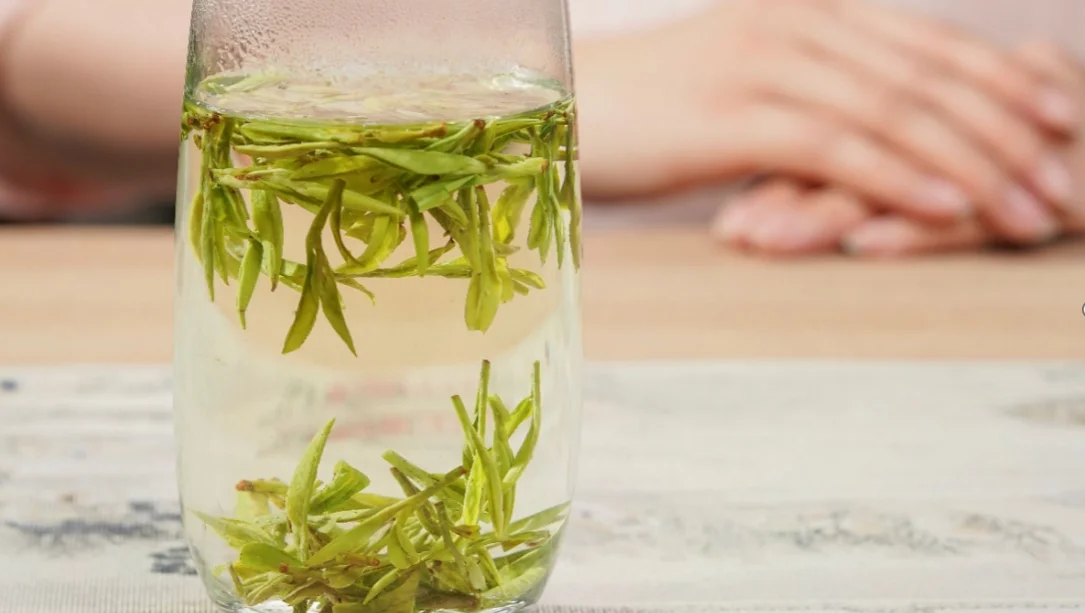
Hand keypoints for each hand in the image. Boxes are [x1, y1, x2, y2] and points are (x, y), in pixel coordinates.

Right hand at [577, 0, 1077, 240]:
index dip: (1006, 84)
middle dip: (1011, 132)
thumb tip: (881, 142)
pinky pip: (834, 143)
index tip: (1066, 123)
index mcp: (808, 12)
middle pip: (928, 76)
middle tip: (1069, 184)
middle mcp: (797, 24)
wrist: (561, 109)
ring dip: (973, 165)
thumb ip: (817, 102)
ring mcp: (764, 62)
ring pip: (894, 110)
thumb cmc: (654, 112)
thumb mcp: (746, 93)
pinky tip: (945, 206)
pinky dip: (897, 175)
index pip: (929, 45)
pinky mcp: (730, 112)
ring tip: (1031, 210)